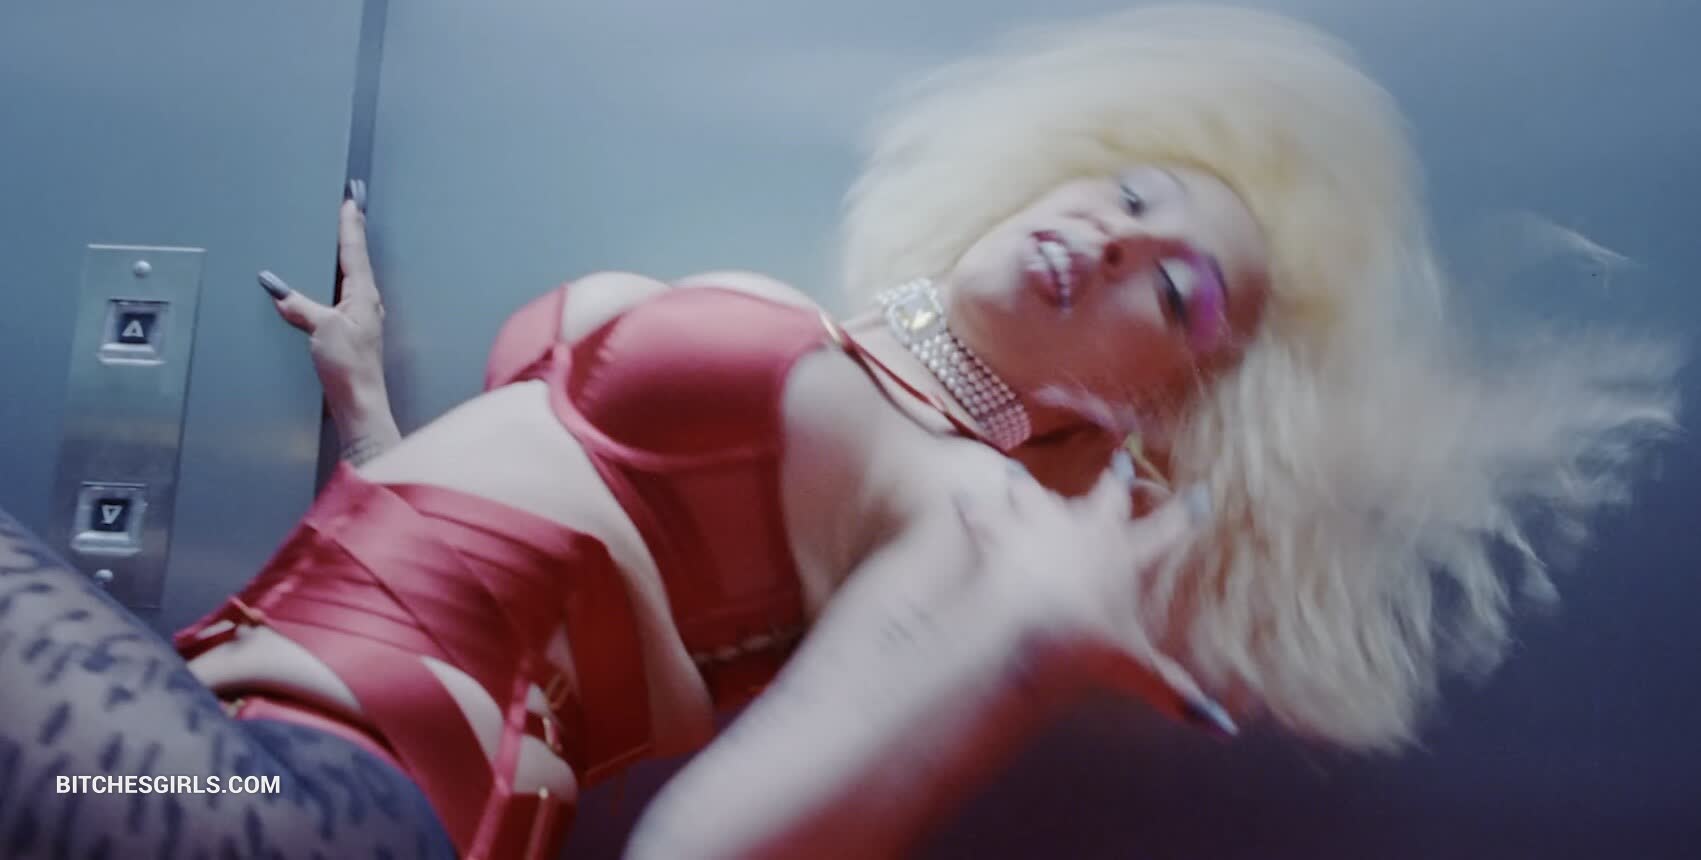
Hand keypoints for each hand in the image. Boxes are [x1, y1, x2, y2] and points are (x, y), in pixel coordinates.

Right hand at [258, 180, 399, 461]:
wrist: (360, 404)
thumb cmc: (349, 367)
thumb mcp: (321, 329)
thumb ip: (299, 306)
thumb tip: (276, 288)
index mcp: (363, 295)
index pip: (354, 251)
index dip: (351, 225)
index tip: (351, 201)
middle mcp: (365, 302)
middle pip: (354, 260)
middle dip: (349, 234)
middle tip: (347, 208)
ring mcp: (359, 318)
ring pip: (348, 278)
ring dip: (342, 256)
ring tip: (335, 237)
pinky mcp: (349, 333)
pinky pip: (339, 297)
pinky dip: (332, 281)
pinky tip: (323, 283)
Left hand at [954, 455, 1234, 736]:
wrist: (1029, 626)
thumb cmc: (1086, 644)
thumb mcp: (1136, 670)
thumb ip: (1175, 692)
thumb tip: (1222, 730)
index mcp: (1126, 555)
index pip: (1166, 530)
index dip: (1185, 514)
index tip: (1199, 494)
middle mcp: (1087, 529)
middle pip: (1106, 498)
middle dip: (1116, 481)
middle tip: (1121, 462)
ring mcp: (1042, 524)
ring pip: (1038, 495)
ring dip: (1029, 487)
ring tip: (1018, 473)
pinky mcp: (999, 530)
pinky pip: (983, 513)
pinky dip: (973, 509)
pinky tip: (962, 499)